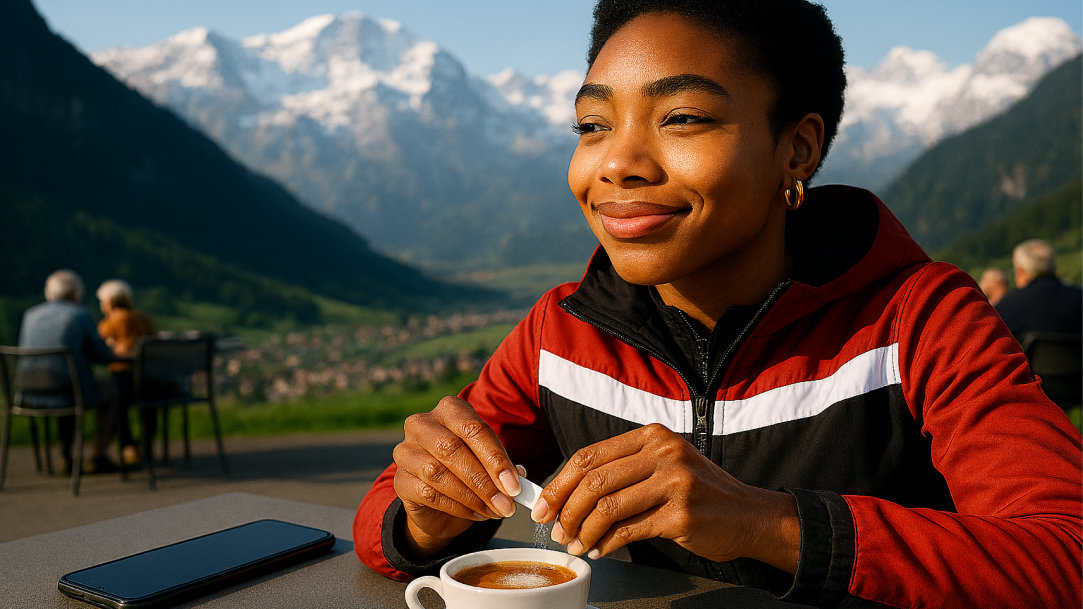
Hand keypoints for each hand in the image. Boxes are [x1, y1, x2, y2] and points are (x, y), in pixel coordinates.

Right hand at [392, 395, 521, 556]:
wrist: (438, 500)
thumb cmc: (468, 470)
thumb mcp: (489, 463)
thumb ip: (503, 467)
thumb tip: (519, 477)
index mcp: (449, 410)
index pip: (473, 429)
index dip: (496, 459)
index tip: (515, 486)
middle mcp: (422, 424)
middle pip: (452, 449)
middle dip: (484, 481)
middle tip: (507, 504)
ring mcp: (405, 451)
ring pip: (438, 473)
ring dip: (472, 497)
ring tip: (494, 511)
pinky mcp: (399, 481)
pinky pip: (428, 494)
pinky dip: (457, 507)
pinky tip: (476, 514)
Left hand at [530, 424, 799, 572]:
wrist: (750, 516)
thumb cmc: (701, 493)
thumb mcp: (665, 466)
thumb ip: (624, 472)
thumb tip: (568, 495)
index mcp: (653, 437)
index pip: (590, 456)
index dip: (560, 482)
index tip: (545, 504)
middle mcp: (664, 453)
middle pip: (593, 481)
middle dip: (566, 509)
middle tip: (555, 529)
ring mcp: (675, 483)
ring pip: (607, 507)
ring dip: (583, 531)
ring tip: (576, 544)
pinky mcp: (681, 515)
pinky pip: (628, 531)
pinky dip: (606, 544)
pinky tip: (600, 550)